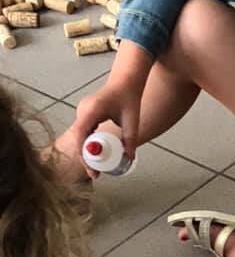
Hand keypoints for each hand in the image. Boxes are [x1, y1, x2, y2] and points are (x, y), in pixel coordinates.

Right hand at [70, 40, 152, 166]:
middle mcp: (83, 111)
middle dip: (86, 158)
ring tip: (97, 169)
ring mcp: (82, 112)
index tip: (93, 170)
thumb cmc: (129, 98)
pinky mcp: (85, 115)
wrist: (126, 82)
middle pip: (80, 140)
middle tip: (97, 174)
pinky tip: (96, 157)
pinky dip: (89, 145)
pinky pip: (84, 133)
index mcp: (92, 110)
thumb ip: (130, 140)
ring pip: (81, 137)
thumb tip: (128, 159)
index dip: (85, 155)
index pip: (81, 136)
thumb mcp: (132, 121)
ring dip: (87, 153)